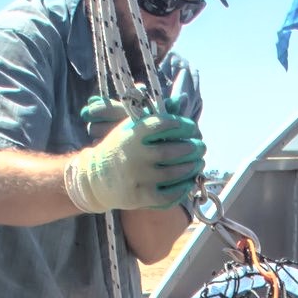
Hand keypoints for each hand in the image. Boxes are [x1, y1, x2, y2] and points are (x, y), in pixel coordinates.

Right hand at [68, 99, 205, 212]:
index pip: (162, 125)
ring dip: (192, 167)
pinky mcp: (140, 197)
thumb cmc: (120, 148)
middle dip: (192, 148)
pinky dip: (183, 187)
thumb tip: (180, 99)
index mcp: (131, 134)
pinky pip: (169, 195)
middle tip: (201, 146)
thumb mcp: (131, 128)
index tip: (192, 128)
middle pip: (172, 151)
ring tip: (199, 161)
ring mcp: (137, 177)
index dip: (183, 125)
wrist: (95, 178)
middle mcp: (134, 155)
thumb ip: (156, 115)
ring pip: (174, 173)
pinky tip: (189, 180)